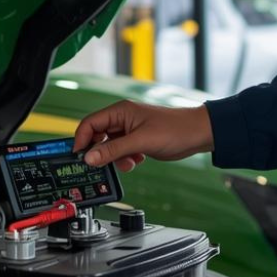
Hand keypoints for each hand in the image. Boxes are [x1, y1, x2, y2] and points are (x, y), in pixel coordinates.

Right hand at [72, 101, 213, 171]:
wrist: (198, 134)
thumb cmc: (175, 129)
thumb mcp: (140, 141)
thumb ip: (113, 150)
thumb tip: (90, 157)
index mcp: (120, 111)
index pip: (90, 123)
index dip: (82, 140)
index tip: (79, 156)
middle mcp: (122, 119)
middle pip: (98, 136)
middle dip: (101, 152)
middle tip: (102, 165)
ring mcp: (130, 130)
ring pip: (110, 146)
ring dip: (115, 158)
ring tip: (128, 162)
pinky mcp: (137, 140)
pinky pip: (122, 151)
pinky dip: (125, 159)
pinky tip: (137, 160)